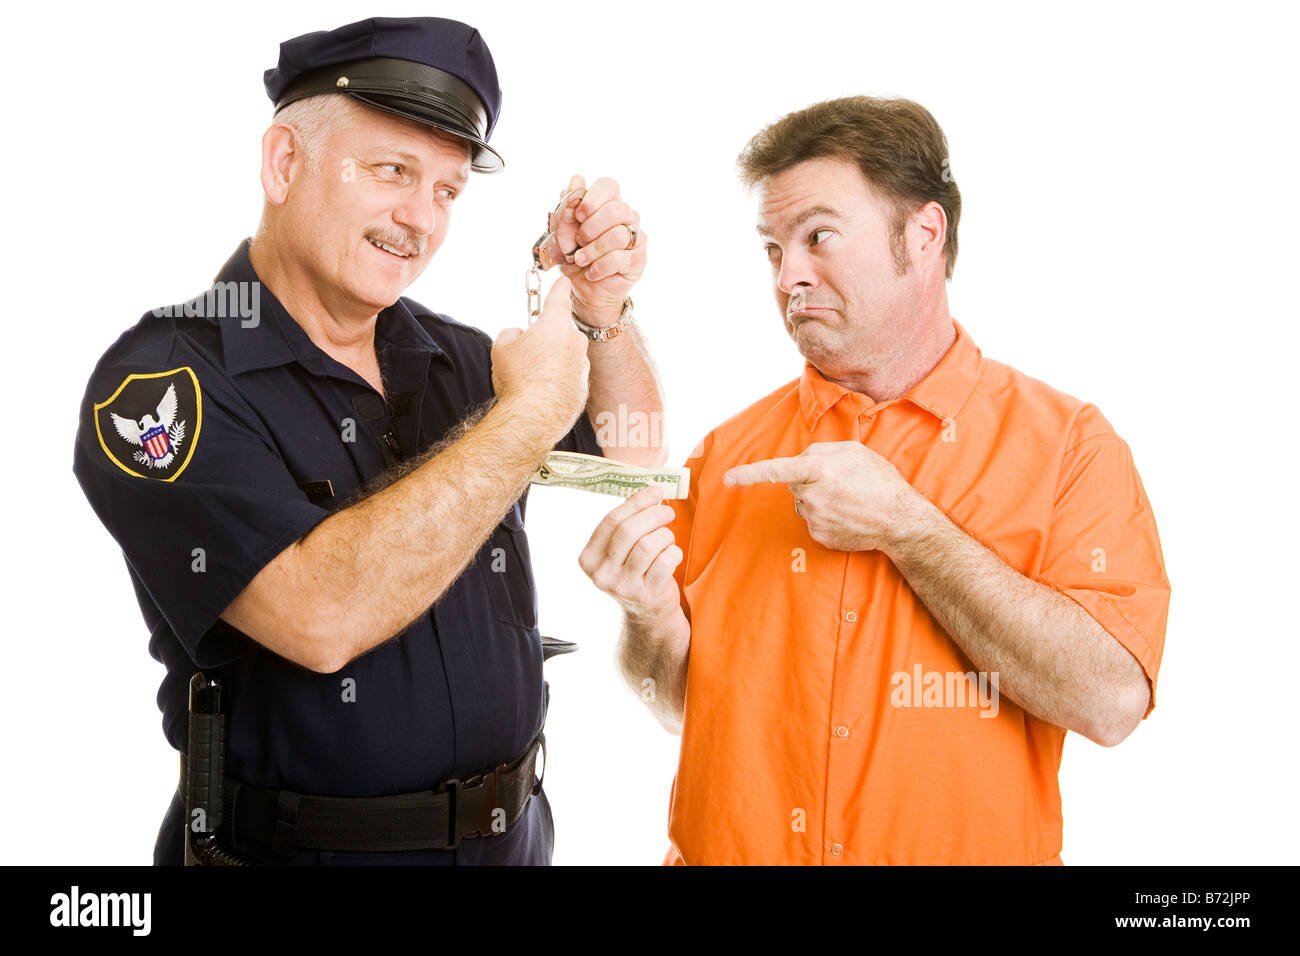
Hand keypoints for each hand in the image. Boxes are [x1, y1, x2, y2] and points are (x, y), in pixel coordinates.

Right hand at [491, 275, 589, 442]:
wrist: (535, 417)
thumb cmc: (518, 378)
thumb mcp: (502, 347)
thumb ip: (511, 333)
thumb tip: (518, 334)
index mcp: (556, 323)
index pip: (559, 295)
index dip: (558, 287)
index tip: (563, 281)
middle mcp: (575, 340)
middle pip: (560, 331)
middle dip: (545, 338)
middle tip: (525, 354)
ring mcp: (582, 365)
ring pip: (564, 356)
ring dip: (551, 362)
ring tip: (530, 380)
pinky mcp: (583, 387)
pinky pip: (567, 378)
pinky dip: (556, 382)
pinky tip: (540, 394)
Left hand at [553, 174, 646, 325]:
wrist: (584, 288)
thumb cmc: (575, 256)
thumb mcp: (563, 231)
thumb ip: (567, 207)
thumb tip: (577, 180)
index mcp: (609, 203)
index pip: (609, 185)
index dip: (593, 198)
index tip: (578, 215)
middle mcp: (627, 217)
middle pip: (616, 209)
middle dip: (591, 227)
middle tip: (578, 241)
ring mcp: (635, 238)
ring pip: (618, 235)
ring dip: (593, 249)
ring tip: (581, 259)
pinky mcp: (637, 260)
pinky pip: (618, 258)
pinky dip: (599, 266)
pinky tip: (591, 272)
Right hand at [578, 485, 682, 618]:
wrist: (647, 612)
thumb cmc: (635, 570)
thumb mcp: (620, 550)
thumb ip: (628, 523)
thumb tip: (652, 492)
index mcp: (589, 558)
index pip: (611, 521)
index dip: (636, 502)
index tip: (655, 491)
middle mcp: (601, 574)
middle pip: (629, 531)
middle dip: (653, 514)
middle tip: (668, 511)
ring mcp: (622, 587)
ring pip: (648, 545)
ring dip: (665, 535)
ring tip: (668, 537)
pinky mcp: (646, 595)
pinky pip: (665, 562)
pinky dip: (674, 552)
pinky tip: (672, 554)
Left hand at [724, 442, 924, 552]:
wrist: (900, 519)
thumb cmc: (879, 480)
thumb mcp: (854, 452)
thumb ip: (821, 451)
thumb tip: (801, 460)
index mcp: (818, 469)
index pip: (776, 470)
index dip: (750, 474)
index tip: (728, 478)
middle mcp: (811, 495)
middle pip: (794, 484)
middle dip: (809, 481)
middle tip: (840, 483)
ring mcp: (814, 518)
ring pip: (803, 503)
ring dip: (818, 500)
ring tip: (848, 500)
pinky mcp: (819, 535)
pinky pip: (812, 521)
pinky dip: (826, 518)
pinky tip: (847, 516)